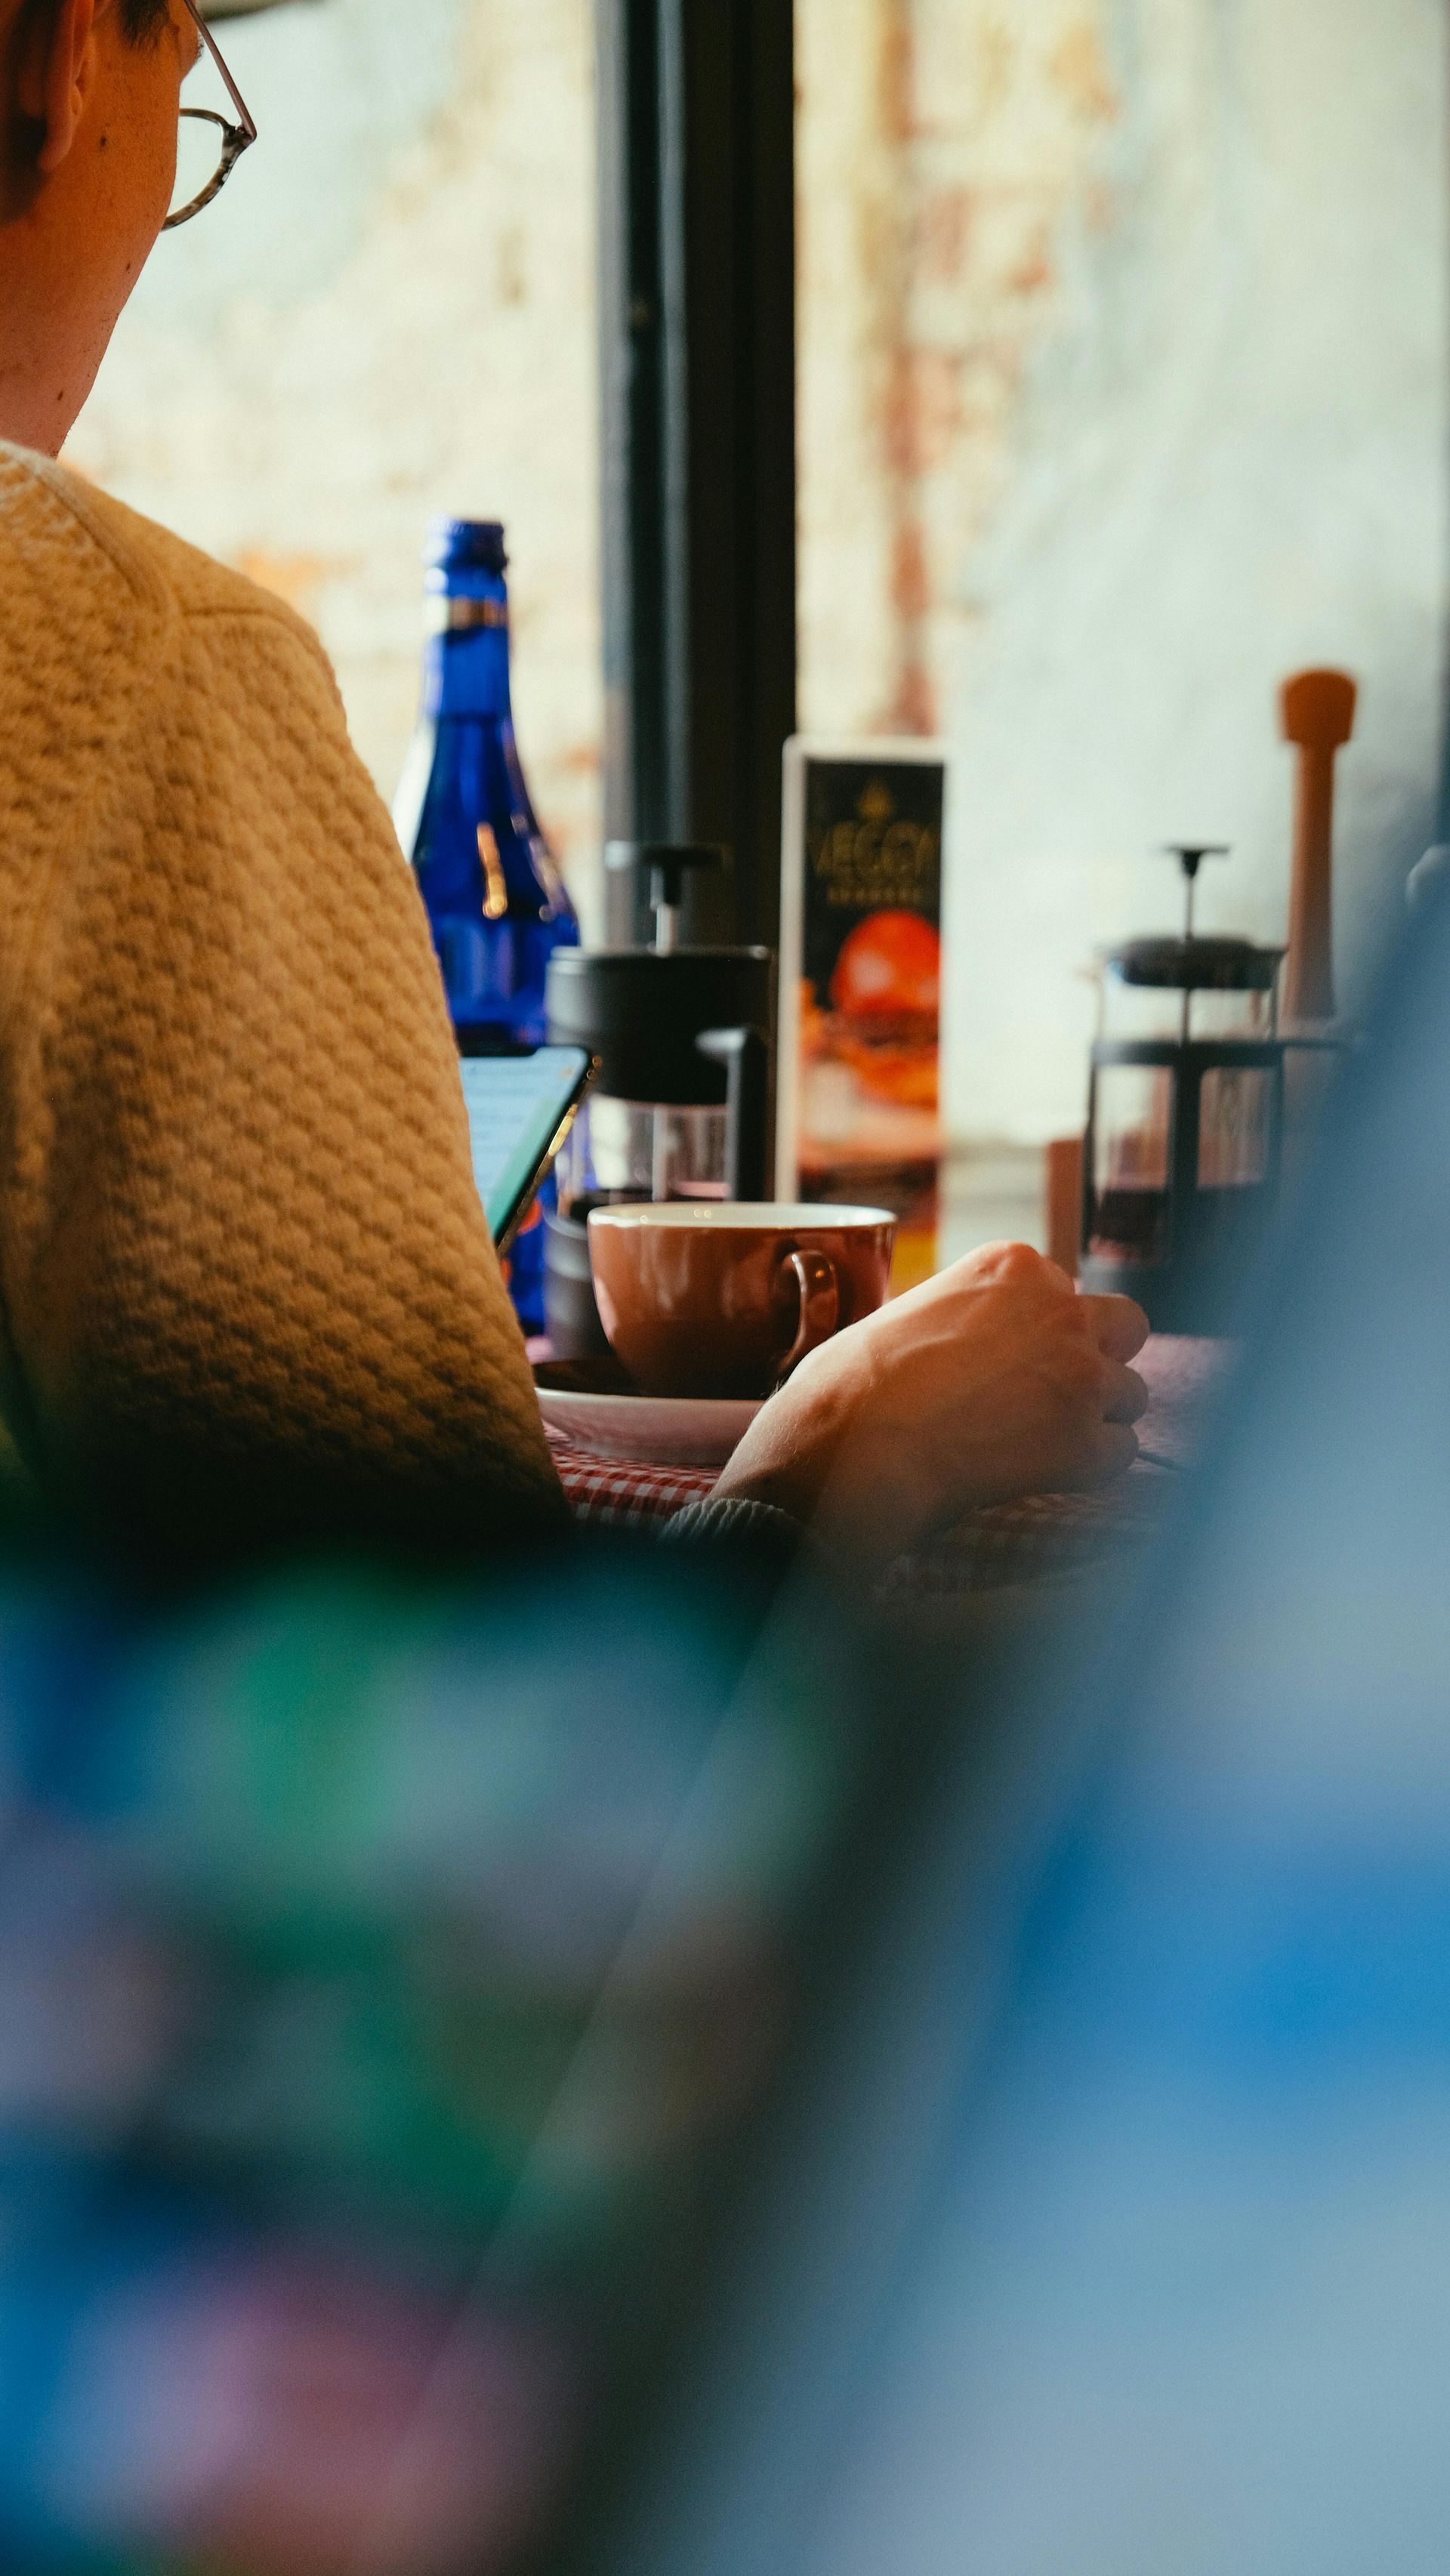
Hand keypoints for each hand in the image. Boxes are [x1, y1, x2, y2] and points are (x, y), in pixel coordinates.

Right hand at [712, 1242, 1148, 1560]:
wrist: (854, 1446)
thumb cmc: (852, 1384)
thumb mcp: (905, 1312)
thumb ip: (957, 1316)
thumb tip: (953, 1348)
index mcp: (1011, 1265)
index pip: (1064, 1288)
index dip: (1043, 1330)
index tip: (1013, 1360)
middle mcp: (1060, 1309)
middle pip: (1126, 1326)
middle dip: (1101, 1357)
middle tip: (1056, 1392)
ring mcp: (1081, 1376)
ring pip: (1132, 1394)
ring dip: (1097, 1417)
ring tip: (1038, 1442)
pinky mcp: (1086, 1443)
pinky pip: (1122, 1453)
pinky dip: (1089, 1467)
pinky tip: (1041, 1474)